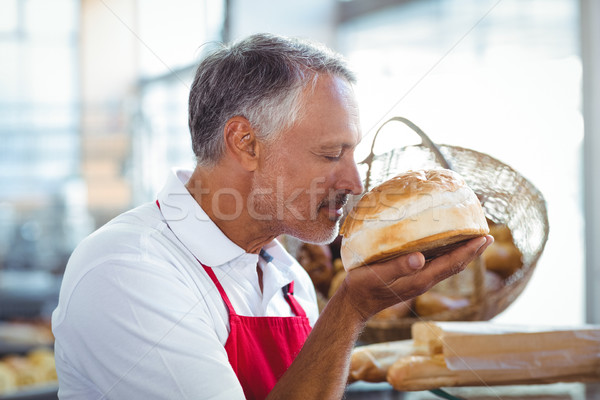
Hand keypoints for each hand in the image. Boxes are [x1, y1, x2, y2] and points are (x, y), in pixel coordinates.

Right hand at [337, 235, 493, 320]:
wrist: (354, 304)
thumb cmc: (363, 287)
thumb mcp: (378, 275)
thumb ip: (398, 267)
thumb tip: (420, 257)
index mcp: (420, 279)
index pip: (452, 263)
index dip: (470, 250)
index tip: (485, 237)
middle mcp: (424, 280)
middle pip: (455, 264)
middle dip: (472, 250)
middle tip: (486, 233)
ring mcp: (418, 280)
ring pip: (447, 265)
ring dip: (462, 251)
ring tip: (471, 236)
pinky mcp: (411, 278)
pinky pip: (436, 264)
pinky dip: (447, 253)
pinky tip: (443, 244)